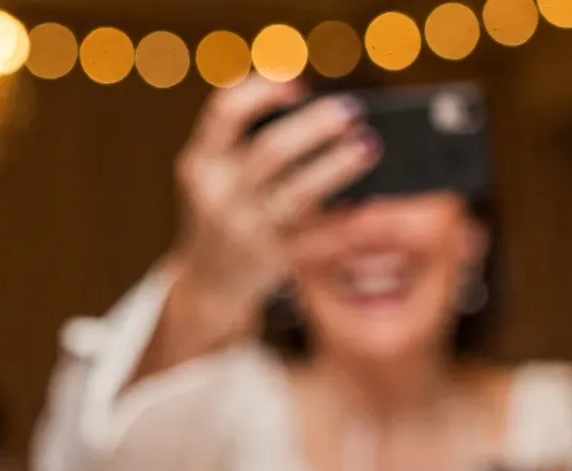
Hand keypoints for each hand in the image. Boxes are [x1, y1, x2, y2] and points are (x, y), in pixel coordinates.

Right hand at [147, 82, 379, 373]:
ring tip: (368, 146)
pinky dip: (346, 222)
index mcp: (201, 163)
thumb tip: (313, 103)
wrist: (209, 283)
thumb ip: (245, 139)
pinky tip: (371, 205)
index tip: (299, 85)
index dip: (262, 90)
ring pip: (298, 194)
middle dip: (315, 126)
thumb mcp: (217, 173)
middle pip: (271, 150)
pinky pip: (318, 239)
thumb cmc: (226, 210)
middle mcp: (218, 196)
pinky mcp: (273, 262)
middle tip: (352, 110)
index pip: (225, 112)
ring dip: (337, 166)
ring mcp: (245, 232)